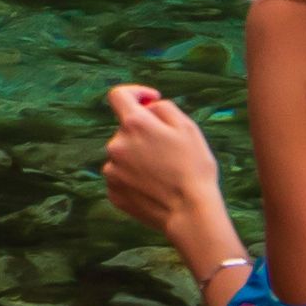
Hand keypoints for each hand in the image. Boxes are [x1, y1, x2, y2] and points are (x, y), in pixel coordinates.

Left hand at [100, 83, 241, 292]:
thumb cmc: (194, 168)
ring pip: (124, 155)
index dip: (136, 93)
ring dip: (139, 157)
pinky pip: (122, 177)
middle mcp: (116, 145)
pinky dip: (135, 178)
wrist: (190, 212)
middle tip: (170, 151)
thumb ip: (163, 108)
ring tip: (164, 173)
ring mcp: (112, 171)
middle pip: (126, 129)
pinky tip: (155, 187)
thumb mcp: (187, 127)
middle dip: (145, 133)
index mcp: (134, 124)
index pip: (119, 95)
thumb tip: (147, 107)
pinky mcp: (113, 192)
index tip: (151, 101)